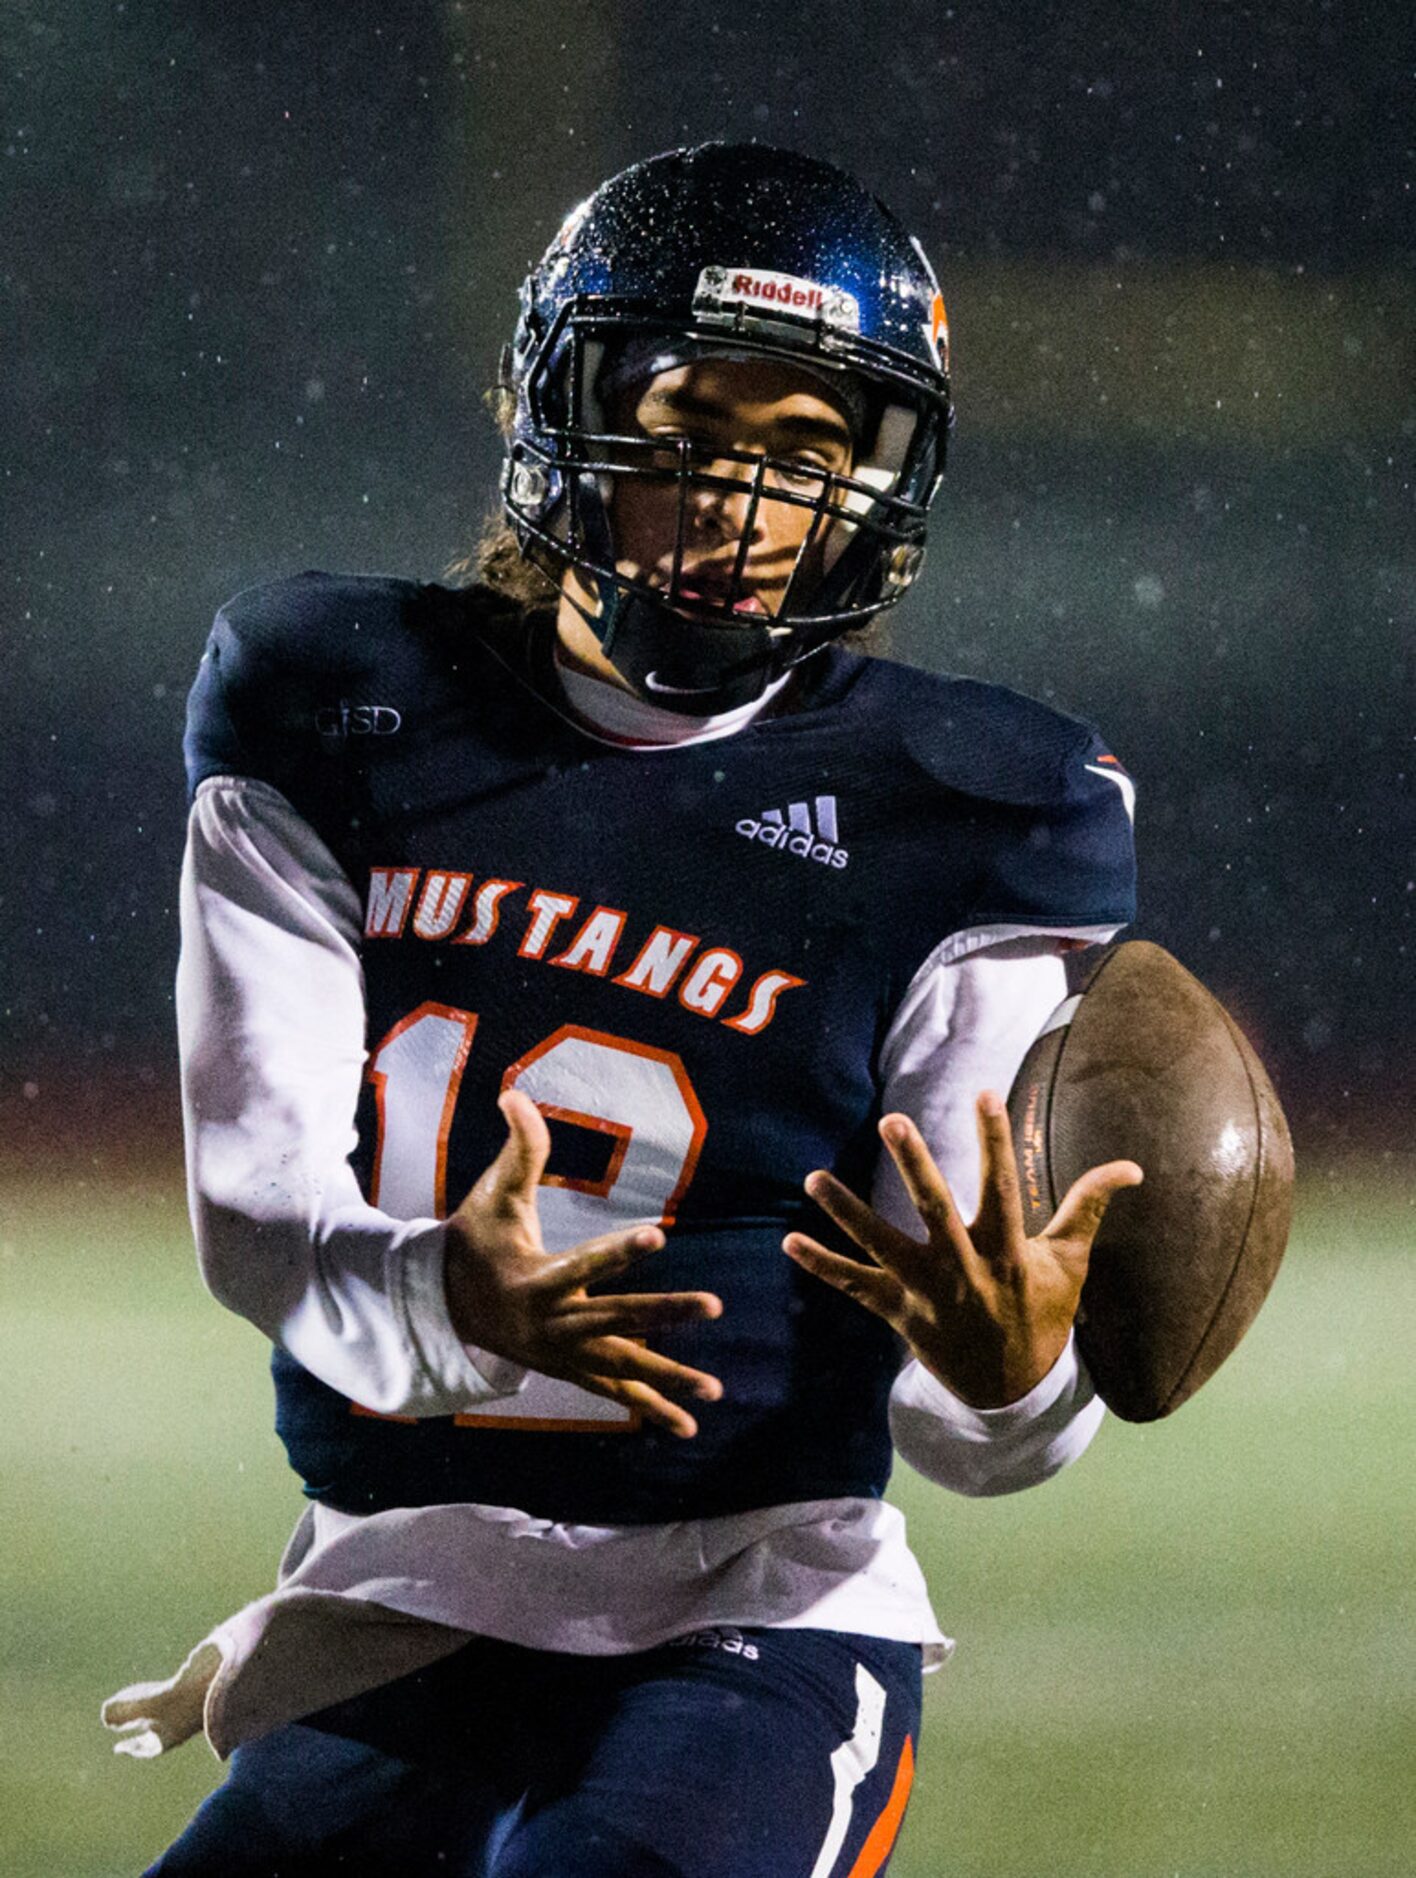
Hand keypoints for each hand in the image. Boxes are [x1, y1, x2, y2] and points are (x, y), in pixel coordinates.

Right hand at [443, 1089, 722, 1437]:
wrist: (446, 1306)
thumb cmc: (476, 1242)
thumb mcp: (492, 1195)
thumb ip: (517, 1148)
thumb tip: (513, 1091)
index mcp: (536, 1279)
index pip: (584, 1263)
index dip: (619, 1252)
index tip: (659, 1235)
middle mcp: (553, 1324)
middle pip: (616, 1319)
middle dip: (665, 1314)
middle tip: (715, 1304)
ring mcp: (563, 1354)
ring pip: (622, 1367)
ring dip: (669, 1378)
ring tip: (715, 1391)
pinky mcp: (571, 1370)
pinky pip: (615, 1393)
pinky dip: (651, 1410)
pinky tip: (689, 1427)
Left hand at [783, 1091, 1141, 1408]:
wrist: (1014, 1390)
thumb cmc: (1043, 1313)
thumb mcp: (1070, 1262)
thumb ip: (1089, 1206)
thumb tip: (1132, 1166)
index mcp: (1007, 1250)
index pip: (1003, 1186)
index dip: (995, 1141)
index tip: (985, 1094)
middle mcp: (964, 1268)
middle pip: (935, 1209)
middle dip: (914, 1164)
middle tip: (892, 1120)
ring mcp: (927, 1293)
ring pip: (881, 1246)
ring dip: (846, 1212)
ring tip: (814, 1178)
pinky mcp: (900, 1313)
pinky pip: (854, 1286)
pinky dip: (821, 1265)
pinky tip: (790, 1239)